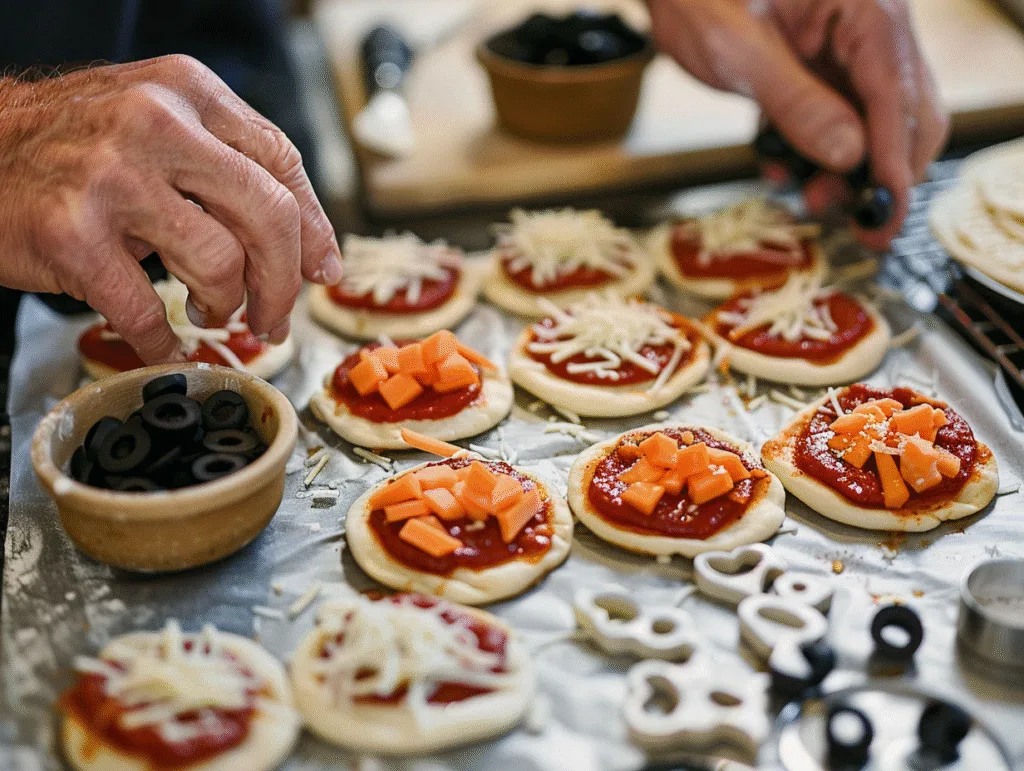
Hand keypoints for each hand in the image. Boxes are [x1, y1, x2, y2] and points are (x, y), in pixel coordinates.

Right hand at [0, 55, 341, 362]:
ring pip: (222, 264)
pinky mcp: (74, 235)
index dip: (314, 228)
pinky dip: (165, 344)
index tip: (321, 270)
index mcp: (188, 92)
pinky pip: (148, 312)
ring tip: (210, 311)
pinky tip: (167, 347)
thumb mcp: (157, 122)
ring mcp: (114, 178)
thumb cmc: (71, 145)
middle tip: (275, 314)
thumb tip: (304, 242)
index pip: (282, 163)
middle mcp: (157, 125)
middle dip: (284, 282)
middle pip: (269, 216)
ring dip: (226, 306)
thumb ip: (226, 166)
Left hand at [647, 0, 948, 247]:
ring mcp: (850, 51)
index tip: (886, 210)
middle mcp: (870, 27)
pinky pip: (839, 122)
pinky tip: (785, 168)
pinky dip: (818, 154)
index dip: (894, 160)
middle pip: (907, 113)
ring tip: (811, 197)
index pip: (897, 93)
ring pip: (877, 124)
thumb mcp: (739, 52)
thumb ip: (796, 103)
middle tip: (860, 226)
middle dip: (883, 174)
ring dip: (849, 171)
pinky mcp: (825, 72)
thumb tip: (848, 155)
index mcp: (866, 7)